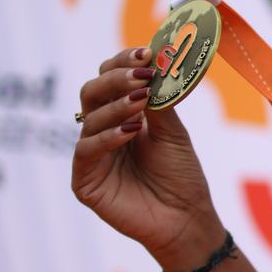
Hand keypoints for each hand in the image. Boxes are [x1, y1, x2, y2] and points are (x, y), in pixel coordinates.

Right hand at [72, 47, 222, 270]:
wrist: (186, 219)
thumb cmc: (181, 175)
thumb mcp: (172, 130)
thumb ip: (160, 98)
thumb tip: (156, 59)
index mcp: (122, 114)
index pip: (110, 76)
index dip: (123, 62)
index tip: (146, 52)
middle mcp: (102, 130)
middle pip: (93, 91)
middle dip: (116, 78)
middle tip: (142, 74)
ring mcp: (92, 155)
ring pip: (89, 117)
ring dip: (116, 105)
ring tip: (141, 102)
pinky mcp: (84, 180)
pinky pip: (86, 150)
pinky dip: (108, 136)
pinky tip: (130, 131)